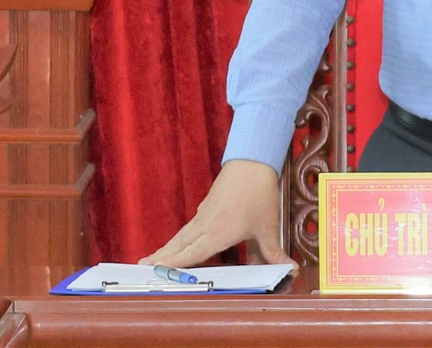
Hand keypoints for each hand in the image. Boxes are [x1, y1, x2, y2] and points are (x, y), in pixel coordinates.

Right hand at [143, 159, 287, 267]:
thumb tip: (290, 270)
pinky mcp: (207, 204)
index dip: (174, 264)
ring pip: (181, 234)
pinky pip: (189, 226)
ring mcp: (204, 213)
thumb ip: (274, 251)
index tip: (157, 271)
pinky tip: (179, 241)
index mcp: (218, 234)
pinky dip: (179, 236)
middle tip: (141, 267)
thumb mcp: (269, 225)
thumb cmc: (260, 193)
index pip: (192, 255)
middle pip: (179, 245)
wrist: (253, 159)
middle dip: (161, 257)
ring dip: (167, 246)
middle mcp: (206, 225)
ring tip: (151, 257)